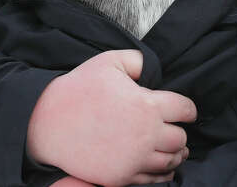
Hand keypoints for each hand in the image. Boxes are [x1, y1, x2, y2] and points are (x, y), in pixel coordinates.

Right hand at [27, 50, 195, 185]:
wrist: (47, 122)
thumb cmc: (78, 90)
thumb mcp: (109, 61)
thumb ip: (138, 61)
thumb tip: (154, 70)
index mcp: (147, 105)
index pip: (185, 110)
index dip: (189, 109)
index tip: (187, 111)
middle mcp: (146, 135)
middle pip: (181, 138)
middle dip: (180, 132)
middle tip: (176, 130)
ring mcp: (134, 159)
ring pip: (170, 161)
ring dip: (175, 154)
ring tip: (175, 150)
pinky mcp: (121, 177)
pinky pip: (152, 180)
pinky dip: (162, 174)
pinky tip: (162, 168)